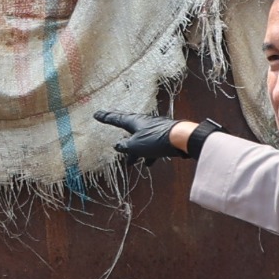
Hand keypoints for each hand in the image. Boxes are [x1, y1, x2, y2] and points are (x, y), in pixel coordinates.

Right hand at [93, 110, 215, 164]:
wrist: (181, 139)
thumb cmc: (156, 140)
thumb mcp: (136, 146)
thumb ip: (125, 146)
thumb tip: (118, 146)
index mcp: (134, 122)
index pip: (116, 119)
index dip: (106, 118)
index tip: (97, 114)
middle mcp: (144, 123)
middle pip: (128, 127)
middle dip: (120, 132)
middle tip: (111, 128)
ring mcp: (155, 130)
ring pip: (140, 140)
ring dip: (134, 151)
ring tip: (130, 163)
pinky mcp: (164, 137)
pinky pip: (151, 146)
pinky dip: (147, 154)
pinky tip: (148, 163)